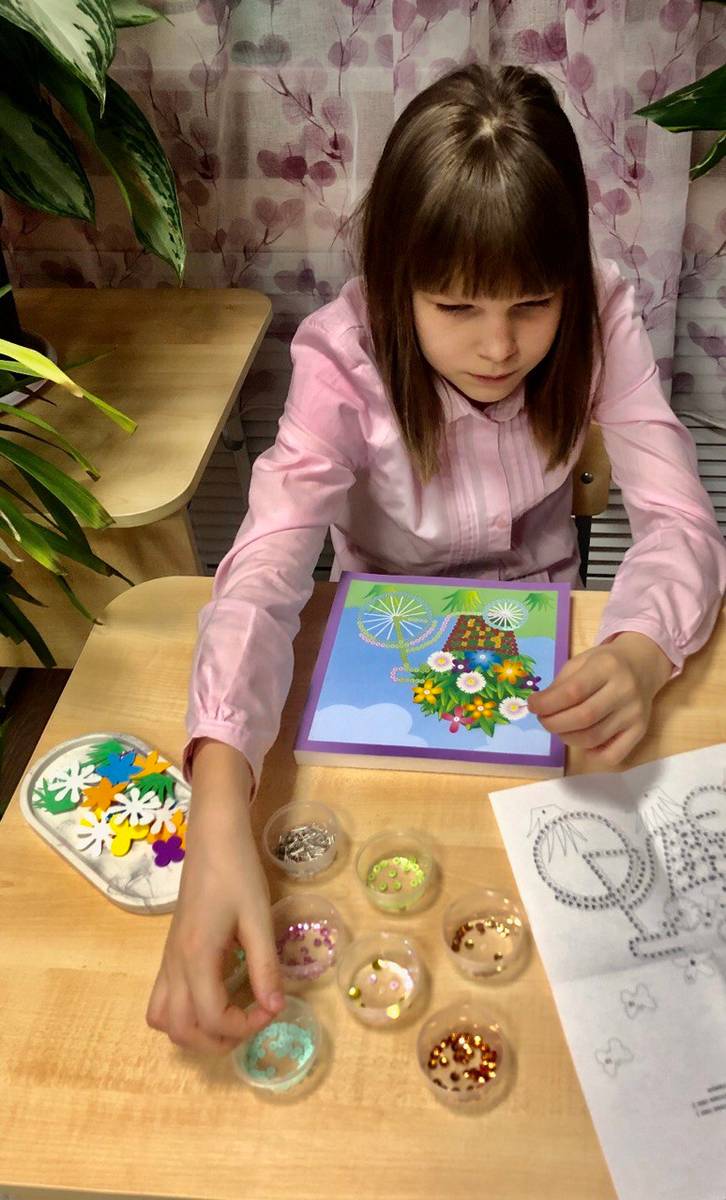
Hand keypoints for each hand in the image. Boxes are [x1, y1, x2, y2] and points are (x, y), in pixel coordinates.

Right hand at [146, 740, 283, 1053]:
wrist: (213, 838)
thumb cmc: (238, 872)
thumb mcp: (258, 918)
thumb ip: (265, 966)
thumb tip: (276, 1008)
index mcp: (197, 956)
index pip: (211, 1018)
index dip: (244, 1026)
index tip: (272, 1008)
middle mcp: (175, 964)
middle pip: (180, 1031)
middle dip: (217, 1039)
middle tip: (251, 1019)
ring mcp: (168, 959)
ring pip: (163, 1019)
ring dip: (195, 1031)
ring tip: (230, 1014)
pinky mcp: (170, 952)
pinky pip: (163, 998)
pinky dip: (184, 1012)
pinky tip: (216, 993)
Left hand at [526, 632, 672, 767]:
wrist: (642, 665)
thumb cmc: (605, 663)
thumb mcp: (580, 662)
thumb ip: (560, 685)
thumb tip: (539, 708)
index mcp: (607, 667)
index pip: (573, 692)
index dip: (547, 704)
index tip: (533, 706)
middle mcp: (624, 690)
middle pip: (583, 718)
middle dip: (554, 723)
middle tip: (543, 720)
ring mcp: (634, 713)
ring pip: (593, 738)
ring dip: (567, 737)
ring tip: (560, 727)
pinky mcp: (640, 731)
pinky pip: (613, 756)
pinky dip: (592, 754)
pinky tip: (582, 741)